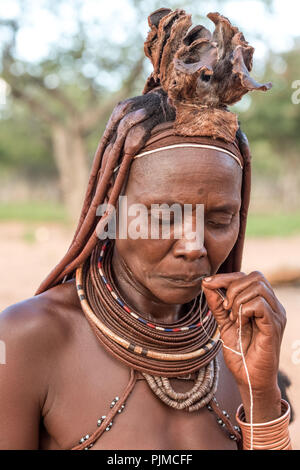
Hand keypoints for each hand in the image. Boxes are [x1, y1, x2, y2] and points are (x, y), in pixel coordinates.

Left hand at [202, 271, 285, 395]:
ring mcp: (276, 314)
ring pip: (258, 287)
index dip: (226, 277)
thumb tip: (206, 283)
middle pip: (255, 276)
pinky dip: (244, 310)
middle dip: (232, 287)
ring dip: (238, 300)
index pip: (248, 276)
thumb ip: (217, 304)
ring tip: (233, 317)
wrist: (248, 378)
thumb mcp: (224, 323)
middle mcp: (273, 305)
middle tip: (225, 307)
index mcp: (262, 302)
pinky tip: (239, 322)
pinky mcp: (274, 326)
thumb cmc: (240, 352)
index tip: (207, 283)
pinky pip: (260, 304)